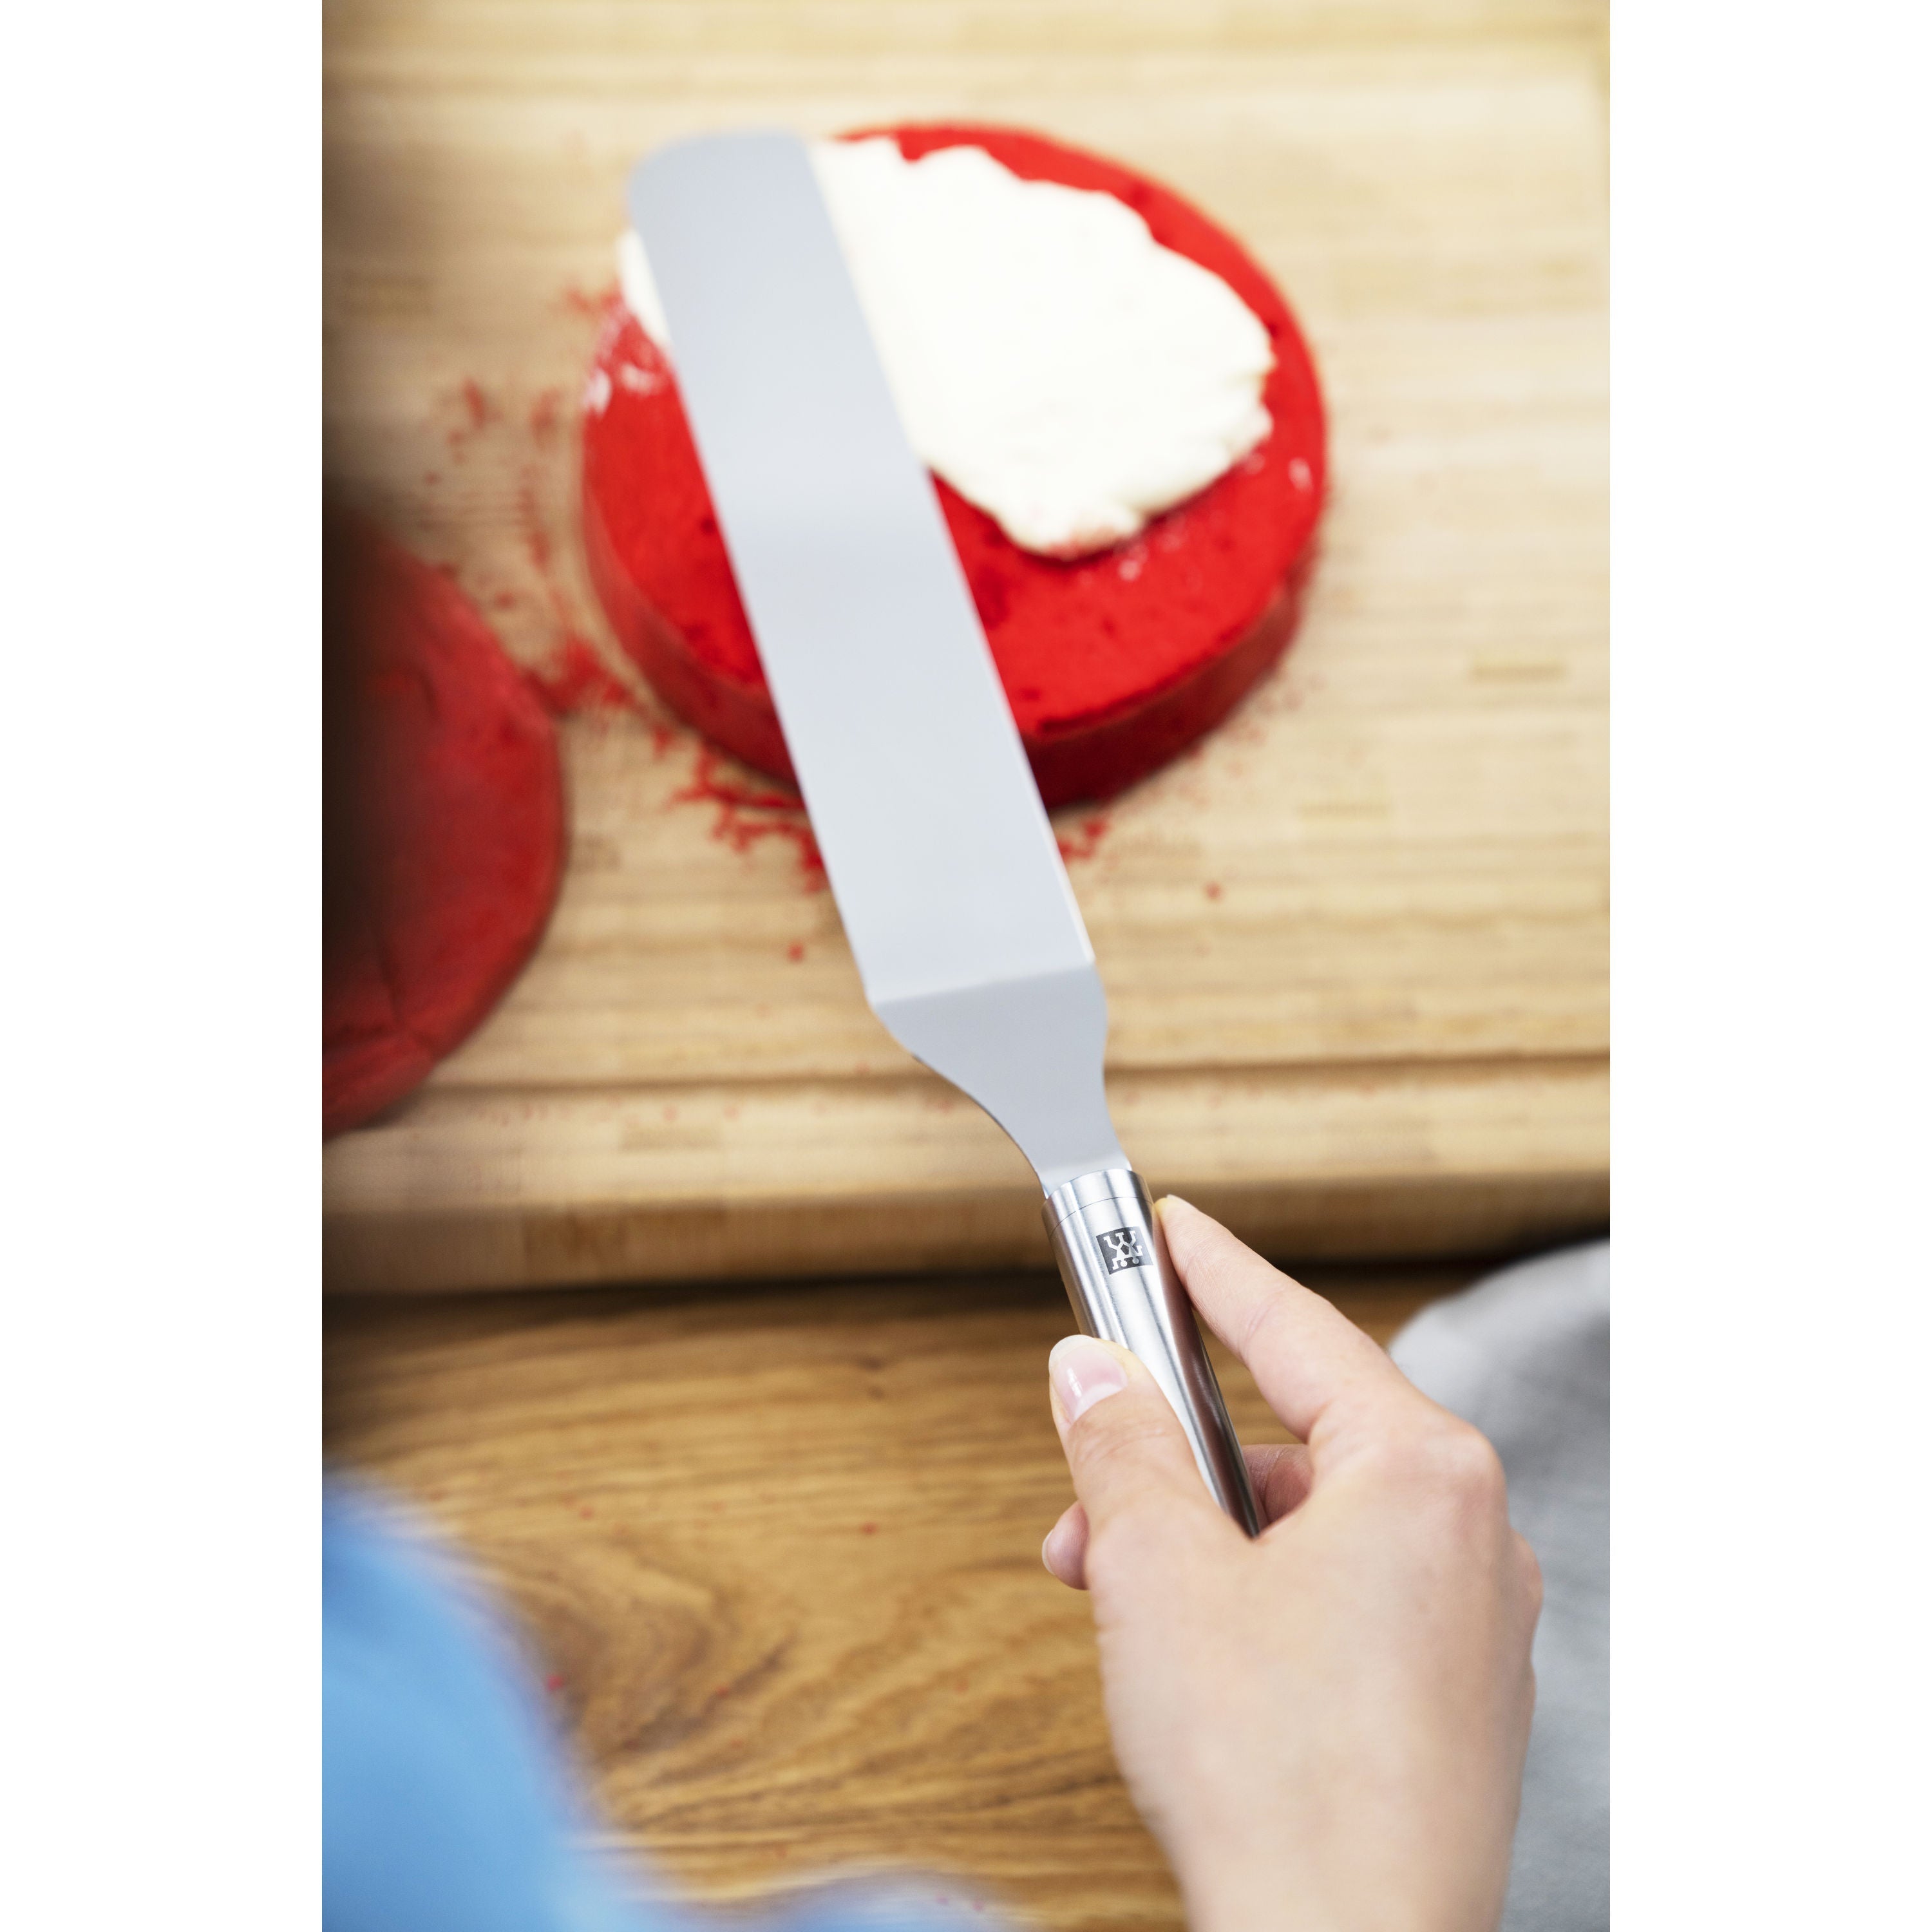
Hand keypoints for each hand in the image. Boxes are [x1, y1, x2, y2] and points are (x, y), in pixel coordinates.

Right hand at [1041, 1198, 1541, 1931]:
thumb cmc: (1280, 1781)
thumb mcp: (1155, 1573)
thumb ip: (1123, 1448)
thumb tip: (1093, 1375)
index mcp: (1425, 1475)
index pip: (1299, 1330)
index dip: (1217, 1272)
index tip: (1175, 1228)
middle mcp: (1473, 1538)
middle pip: (1301, 1439)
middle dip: (1179, 1456)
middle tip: (1096, 1465)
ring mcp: (1473, 1625)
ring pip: (1316, 1527)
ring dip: (1204, 1539)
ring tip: (1113, 1585)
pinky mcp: (1455, 1698)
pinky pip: (1347, 1598)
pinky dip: (1258, 1596)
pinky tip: (1186, 1643)